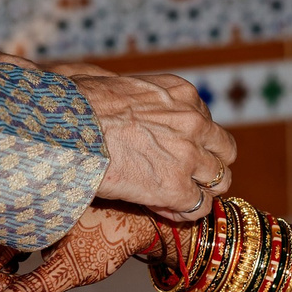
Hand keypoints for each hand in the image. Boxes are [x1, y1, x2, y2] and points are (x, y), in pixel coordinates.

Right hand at [0, 205, 161, 291]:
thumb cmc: (109, 238)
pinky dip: (9, 264)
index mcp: (19, 215)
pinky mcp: (30, 214)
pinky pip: (6, 241)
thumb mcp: (70, 269)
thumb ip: (32, 291)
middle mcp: (15, 207)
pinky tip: (20, 275)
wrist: (140, 215)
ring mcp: (21, 209)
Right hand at [75, 72, 234, 220]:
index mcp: (182, 94)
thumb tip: (103, 84)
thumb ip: (126, 90)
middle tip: (187, 176)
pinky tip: (165, 209)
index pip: (207, 122)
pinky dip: (185, 212)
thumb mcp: (112, 80)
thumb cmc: (77, 104)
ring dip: (201, 190)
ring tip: (177, 196)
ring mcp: (188, 157)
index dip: (193, 141)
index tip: (175, 151)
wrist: (66, 129)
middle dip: (209, 165)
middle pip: (225, 151)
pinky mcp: (175, 188)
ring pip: (220, 181)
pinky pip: (199, 207)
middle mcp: (194, 123)